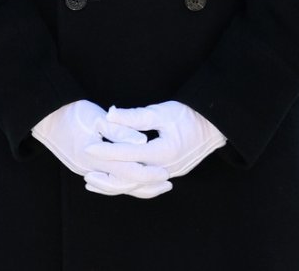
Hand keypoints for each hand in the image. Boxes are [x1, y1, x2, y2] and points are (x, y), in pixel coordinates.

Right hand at [32, 100, 171, 198]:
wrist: (45, 118)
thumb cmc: (71, 113)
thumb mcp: (97, 118)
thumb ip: (120, 131)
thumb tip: (142, 143)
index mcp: (96, 156)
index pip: (129, 170)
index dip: (149, 173)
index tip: (166, 173)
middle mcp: (90, 169)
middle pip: (124, 183)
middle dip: (146, 185)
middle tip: (167, 183)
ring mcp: (85, 170)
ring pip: (116, 186)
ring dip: (136, 186)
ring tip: (155, 186)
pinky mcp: (83, 168)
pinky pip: (107, 182)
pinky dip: (122, 183)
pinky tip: (132, 180)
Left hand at [92, 101, 225, 179]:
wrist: (213, 126)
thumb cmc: (188, 114)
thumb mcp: (161, 111)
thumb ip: (135, 116)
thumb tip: (110, 114)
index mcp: (163, 152)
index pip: (127, 154)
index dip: (106, 150)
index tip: (88, 146)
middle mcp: (165, 169)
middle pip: (130, 178)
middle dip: (106, 174)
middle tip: (85, 170)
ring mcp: (168, 175)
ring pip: (135, 186)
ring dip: (114, 184)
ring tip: (93, 181)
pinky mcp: (169, 175)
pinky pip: (143, 185)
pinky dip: (127, 184)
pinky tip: (115, 181)